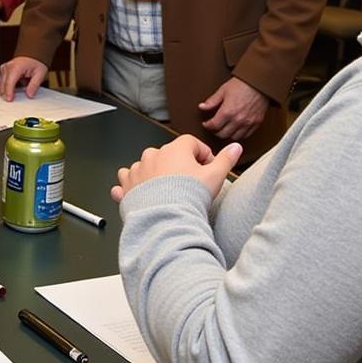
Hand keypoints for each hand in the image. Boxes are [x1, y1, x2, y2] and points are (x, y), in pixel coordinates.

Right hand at [0, 56, 48, 99]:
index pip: (9, 83)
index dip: (9, 93)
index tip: (10, 99)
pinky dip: (6, 87)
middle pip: (3, 84)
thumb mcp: (40, 73)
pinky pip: (2, 81)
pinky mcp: (3, 70)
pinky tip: (12, 89)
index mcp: (16, 67)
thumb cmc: (35, 61)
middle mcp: (8, 67)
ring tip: (14, 95)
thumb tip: (29, 94)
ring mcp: (4, 68)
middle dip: (6, 94)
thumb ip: (34, 85)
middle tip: (13, 100)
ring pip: (0, 84)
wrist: (32, 54)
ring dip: (6, 91)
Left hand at [111, 135, 241, 201]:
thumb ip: (226, 159)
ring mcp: (137, 171)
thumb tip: (235, 147)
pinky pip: (126, 182)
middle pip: (167, 154)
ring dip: (154, 175)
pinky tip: (140, 195)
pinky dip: (132, 186)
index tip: (207, 167)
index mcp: (174, 149)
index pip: (190, 143)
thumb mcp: (215, 176)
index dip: (201, 154)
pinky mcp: (126, 187)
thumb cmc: (189, 197)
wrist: (166, 219)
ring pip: (145, 166)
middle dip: (177, 165)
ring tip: (166, 191)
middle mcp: (152, 156)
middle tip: (188, 183)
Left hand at [198, 77, 268, 140]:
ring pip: (234, 137)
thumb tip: (202, 107)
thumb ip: (212, 101)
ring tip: (224, 128)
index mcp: (228, 111)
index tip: (206, 123)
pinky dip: (239, 135)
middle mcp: (238, 119)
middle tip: (214, 127)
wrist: (260, 83)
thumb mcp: (223, 90)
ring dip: (227, 134)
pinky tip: (236, 129)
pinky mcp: (256, 123)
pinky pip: (246, 135)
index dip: (207, 125)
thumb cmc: (242, 84)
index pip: (214, 126)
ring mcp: (248, 123)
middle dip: (216, 131)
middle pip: (222, 134)